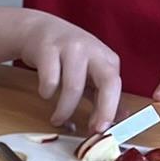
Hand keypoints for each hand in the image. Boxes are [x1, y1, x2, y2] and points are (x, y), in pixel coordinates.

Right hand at [16, 11, 120, 132]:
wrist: (40, 30)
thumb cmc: (67, 56)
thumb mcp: (89, 73)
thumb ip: (101, 95)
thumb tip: (119, 118)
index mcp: (106, 59)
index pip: (114, 85)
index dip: (110, 109)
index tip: (102, 129)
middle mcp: (93, 50)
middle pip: (106, 81)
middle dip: (102, 109)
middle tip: (90, 130)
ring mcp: (71, 47)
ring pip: (73, 86)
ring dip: (64, 109)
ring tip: (57, 119)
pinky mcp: (48, 49)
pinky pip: (49, 80)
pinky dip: (46, 92)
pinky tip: (46, 93)